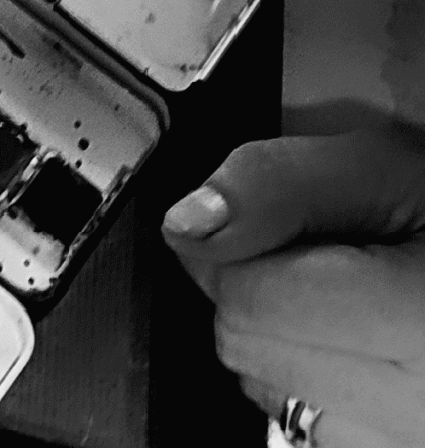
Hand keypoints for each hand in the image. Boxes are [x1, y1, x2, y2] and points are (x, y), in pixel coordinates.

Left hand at [162, 129, 424, 447]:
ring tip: (353, 298)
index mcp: (420, 331)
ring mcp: (407, 447)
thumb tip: (186, 226)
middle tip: (328, 253)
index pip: (246, 298)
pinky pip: (311, 425)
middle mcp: (416, 416)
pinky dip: (314, 379)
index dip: (239, 241)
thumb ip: (278, 185)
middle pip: (247, 346)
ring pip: (268, 389)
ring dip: (281, 336)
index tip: (284, 218)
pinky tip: (364, 343)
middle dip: (259, 285)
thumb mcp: (387, 168)